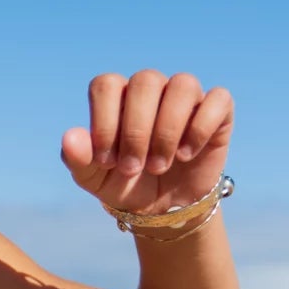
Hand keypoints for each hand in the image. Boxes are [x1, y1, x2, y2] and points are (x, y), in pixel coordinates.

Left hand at [60, 70, 233, 218]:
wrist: (162, 208)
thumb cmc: (125, 183)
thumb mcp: (95, 179)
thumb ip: (78, 159)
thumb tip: (70, 138)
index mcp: (118, 97)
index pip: (106, 84)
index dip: (105, 122)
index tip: (107, 161)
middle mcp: (152, 88)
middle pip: (145, 81)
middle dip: (137, 130)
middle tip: (134, 168)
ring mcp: (185, 97)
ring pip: (183, 84)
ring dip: (168, 130)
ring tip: (160, 165)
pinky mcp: (217, 111)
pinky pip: (218, 99)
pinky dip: (201, 127)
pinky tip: (187, 154)